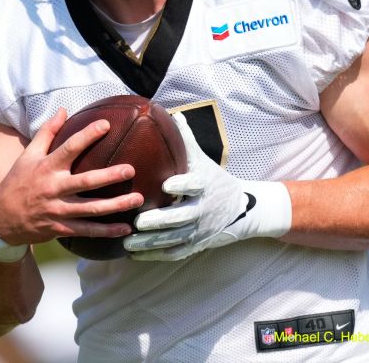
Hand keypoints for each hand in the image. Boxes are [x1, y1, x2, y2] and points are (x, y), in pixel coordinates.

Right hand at [0, 108, 144, 245]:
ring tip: (137, 199)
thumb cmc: (17, 182)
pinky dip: (107, 231)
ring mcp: (58, 210)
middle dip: (109, 176)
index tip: (106, 125)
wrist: (0, 219)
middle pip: (85, 182)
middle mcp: (54, 189)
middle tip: (131, 169)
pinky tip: (125, 228)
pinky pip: (87, 231)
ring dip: (116, 205)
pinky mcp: (61, 228)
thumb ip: (47, 132)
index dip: (88, 135)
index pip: (69, 148)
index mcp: (47, 167)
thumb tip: (63, 110)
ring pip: (91, 209)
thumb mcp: (28, 155)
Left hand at [124, 112, 291, 260]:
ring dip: (150, 243)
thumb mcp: (203, 160)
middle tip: (138, 221)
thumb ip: (186, 139)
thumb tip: (169, 112)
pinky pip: (174, 252)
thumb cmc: (214, 179)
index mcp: (204, 185)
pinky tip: (134, 254)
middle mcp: (202, 209)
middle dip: (160, 221)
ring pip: (174, 239)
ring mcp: (199, 230)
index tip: (166, 185)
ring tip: (127, 242)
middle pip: (181, 218)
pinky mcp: (195, 245)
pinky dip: (155, 255)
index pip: (194, 185)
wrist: (242, 209)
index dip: (182, 186)